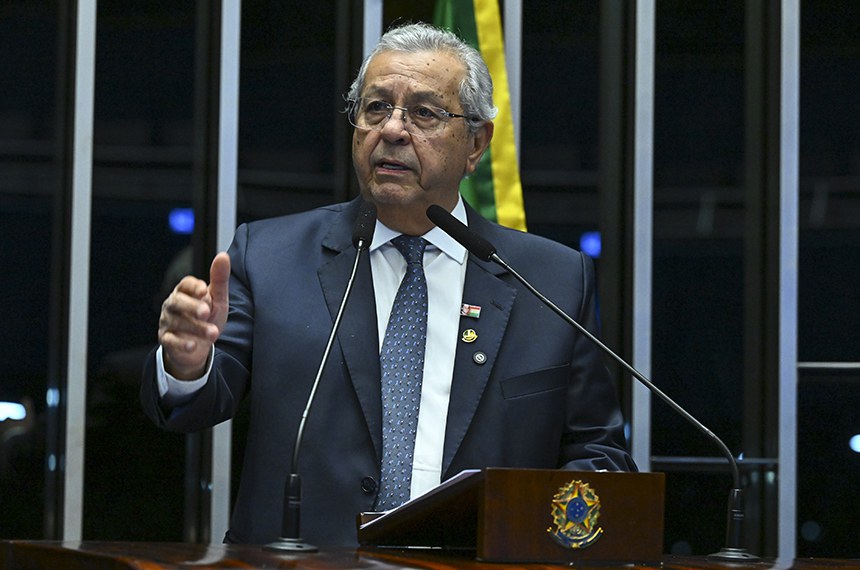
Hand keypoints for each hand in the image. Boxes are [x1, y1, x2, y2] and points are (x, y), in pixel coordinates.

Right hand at [158, 252, 230, 379]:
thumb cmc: (208, 317)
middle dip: (191, 306)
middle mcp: (173, 305)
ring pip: (177, 322)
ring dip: (196, 327)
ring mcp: (168, 322)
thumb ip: (219, 279)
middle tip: (206, 312)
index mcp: (185, 292)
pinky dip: (181, 343)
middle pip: (177, 302)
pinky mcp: (167, 340)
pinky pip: (170, 341)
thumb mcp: (217, 298)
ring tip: (213, 333)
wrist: (200, 344)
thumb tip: (223, 256)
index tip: (204, 291)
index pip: (185, 284)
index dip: (193, 287)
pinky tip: (193, 345)